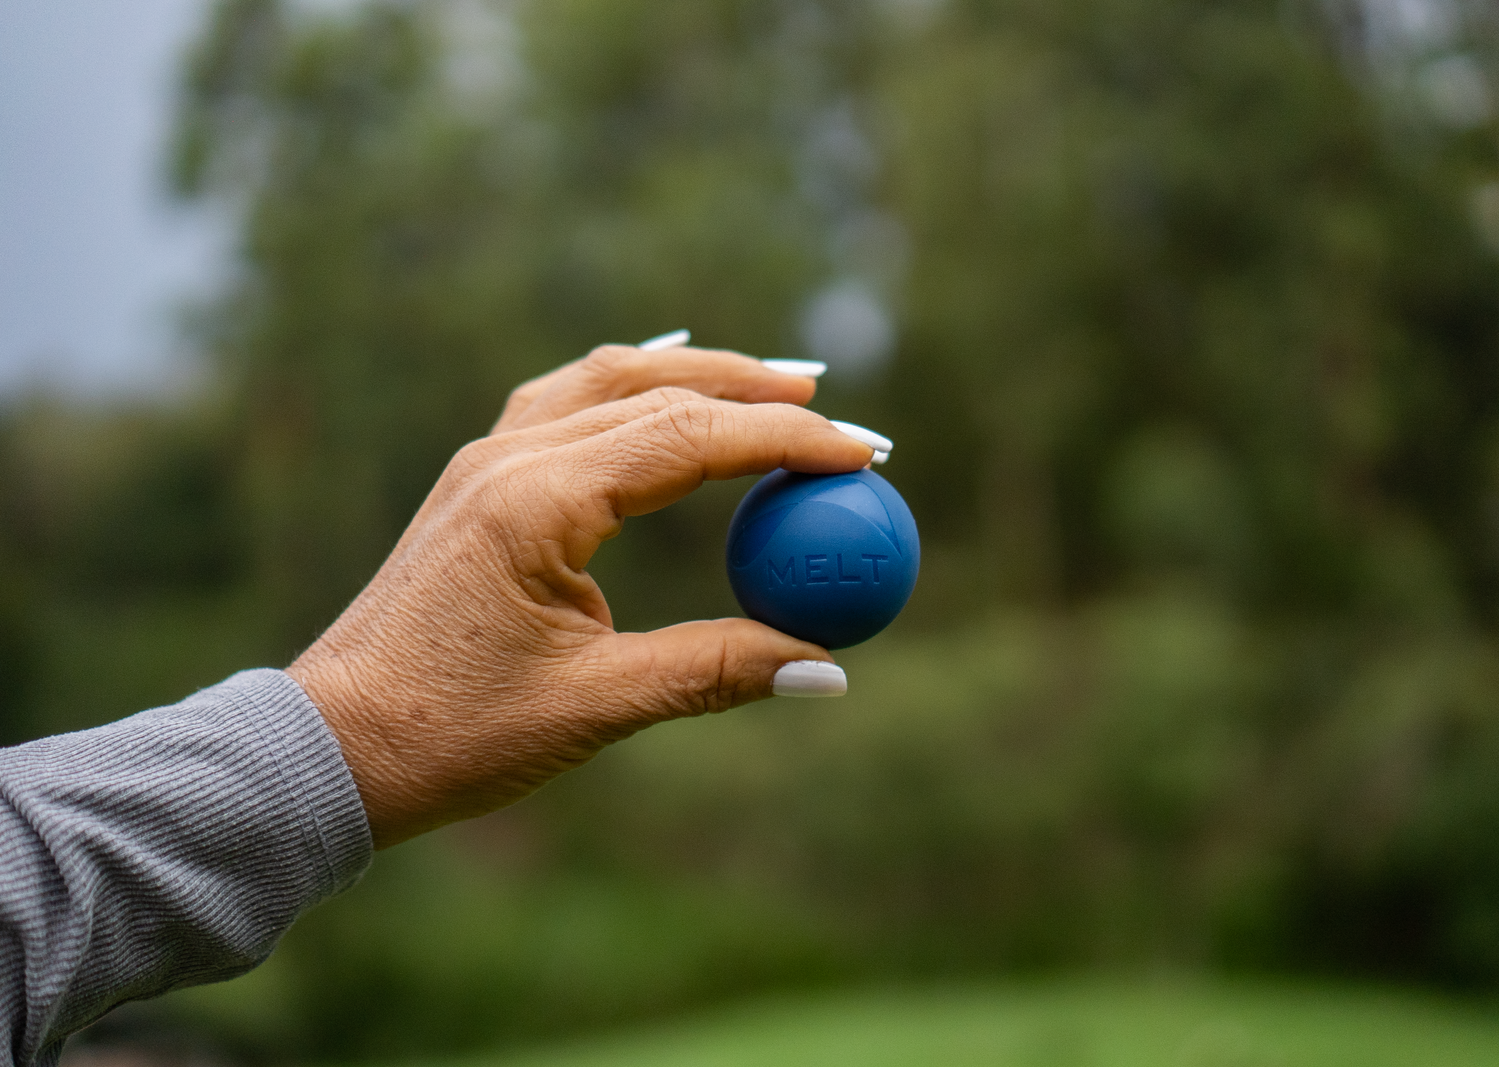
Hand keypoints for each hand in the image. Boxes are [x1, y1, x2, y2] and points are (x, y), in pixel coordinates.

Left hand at [286, 343, 875, 847]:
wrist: (329, 745)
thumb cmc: (450, 734)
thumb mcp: (595, 707)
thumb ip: (713, 672)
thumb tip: (826, 666)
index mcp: (539, 502)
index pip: (690, 438)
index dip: (786, 439)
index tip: (862, 452)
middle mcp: (510, 458)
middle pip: (657, 389)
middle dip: (756, 394)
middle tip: (836, 406)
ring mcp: (487, 461)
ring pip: (609, 380)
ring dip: (695, 375)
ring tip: (770, 381)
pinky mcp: (478, 481)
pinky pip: (567, 400)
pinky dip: (631, 385)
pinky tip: (656, 383)